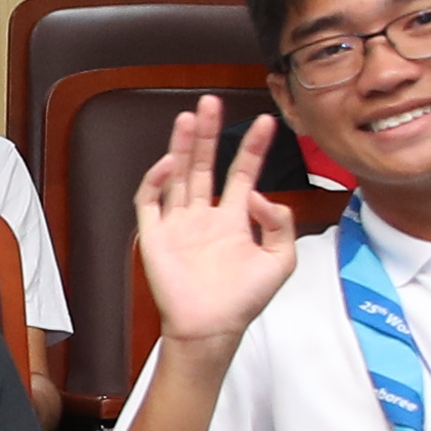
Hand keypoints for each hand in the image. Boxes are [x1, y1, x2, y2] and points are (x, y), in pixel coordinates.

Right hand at [132, 96, 300, 346]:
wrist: (211, 328)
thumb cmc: (243, 301)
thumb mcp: (280, 261)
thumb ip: (280, 224)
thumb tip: (260, 194)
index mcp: (232, 220)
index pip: (242, 173)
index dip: (253, 148)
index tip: (267, 122)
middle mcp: (203, 216)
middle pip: (205, 164)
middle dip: (209, 133)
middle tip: (212, 103)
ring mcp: (177, 223)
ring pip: (178, 174)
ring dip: (182, 146)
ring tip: (189, 118)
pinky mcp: (155, 235)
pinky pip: (150, 201)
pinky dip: (156, 180)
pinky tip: (169, 164)